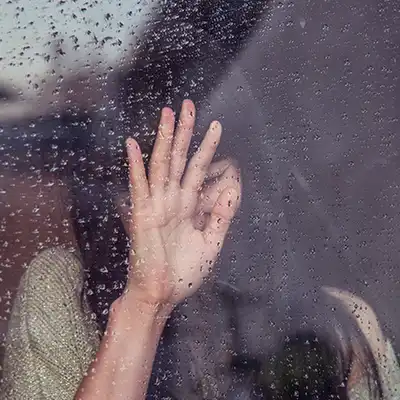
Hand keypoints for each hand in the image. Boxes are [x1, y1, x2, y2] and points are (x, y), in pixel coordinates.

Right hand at [124, 100, 240, 309]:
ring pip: (161, 165)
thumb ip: (221, 216)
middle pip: (179, 159)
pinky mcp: (142, 215)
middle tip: (188, 105)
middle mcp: (172, 200)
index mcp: (188, 206)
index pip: (198, 169)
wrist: (162, 295)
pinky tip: (133, 146)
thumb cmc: (183, 273)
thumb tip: (233, 189)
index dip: (206, 148)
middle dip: (184, 132)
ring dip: (163, 139)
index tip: (216, 126)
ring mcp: (156, 205)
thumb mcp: (210, 243)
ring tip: (168, 114)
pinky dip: (135, 167)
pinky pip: (139, 187)